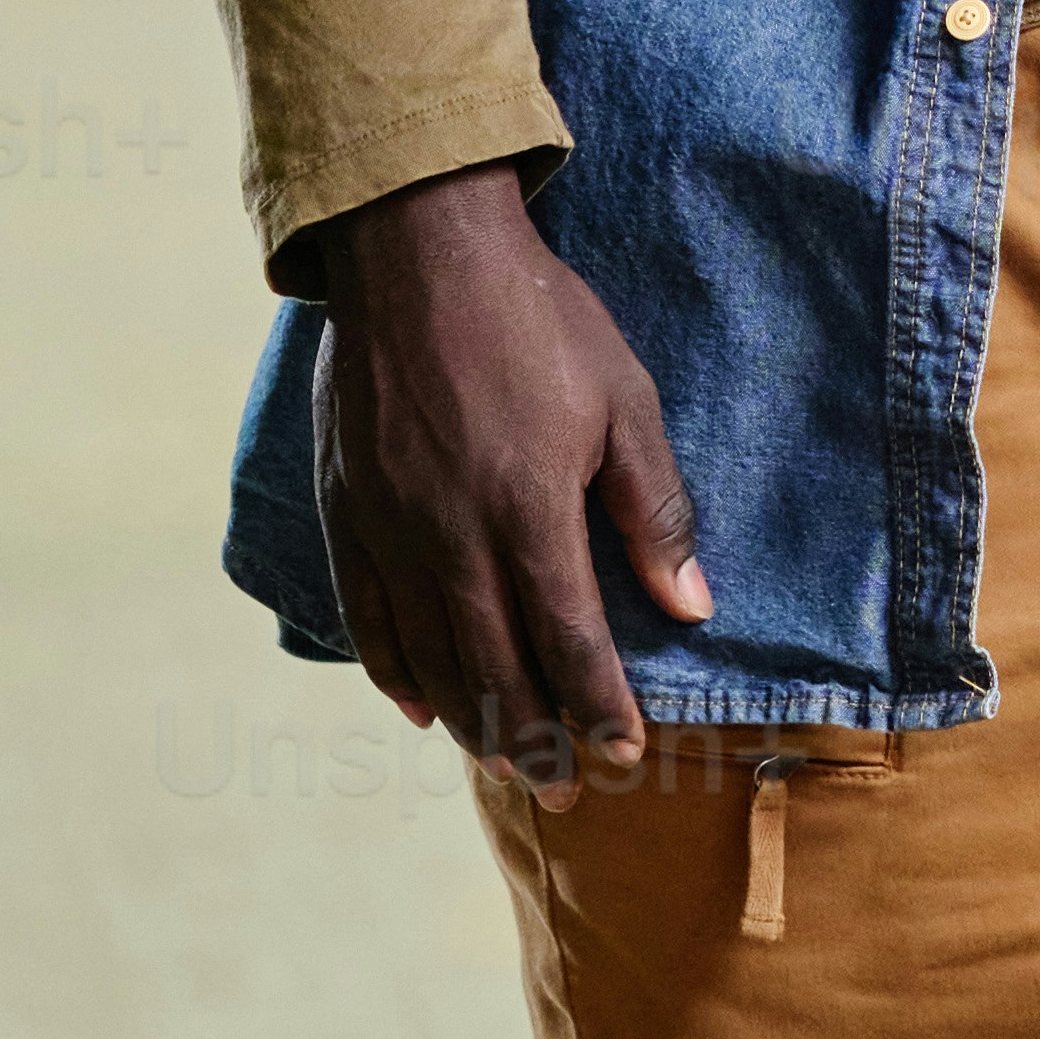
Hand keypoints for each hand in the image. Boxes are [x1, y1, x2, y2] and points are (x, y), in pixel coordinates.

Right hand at [301, 160, 710, 778]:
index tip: (627, 755)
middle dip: (537, 742)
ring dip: (472, 721)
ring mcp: (389, 526)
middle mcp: (450, 534)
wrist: (413, 246)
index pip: (568, 642)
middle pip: (495, 670)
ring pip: (429, 656)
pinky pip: (368, 616)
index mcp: (526, 508)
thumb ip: (653, 508)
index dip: (599, 709)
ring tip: (507, 765)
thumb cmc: (535, 315)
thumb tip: (691, 606)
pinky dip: (396, 672)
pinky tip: (422, 707)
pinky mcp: (347, 508)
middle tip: (568, 792)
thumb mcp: (622, 399)